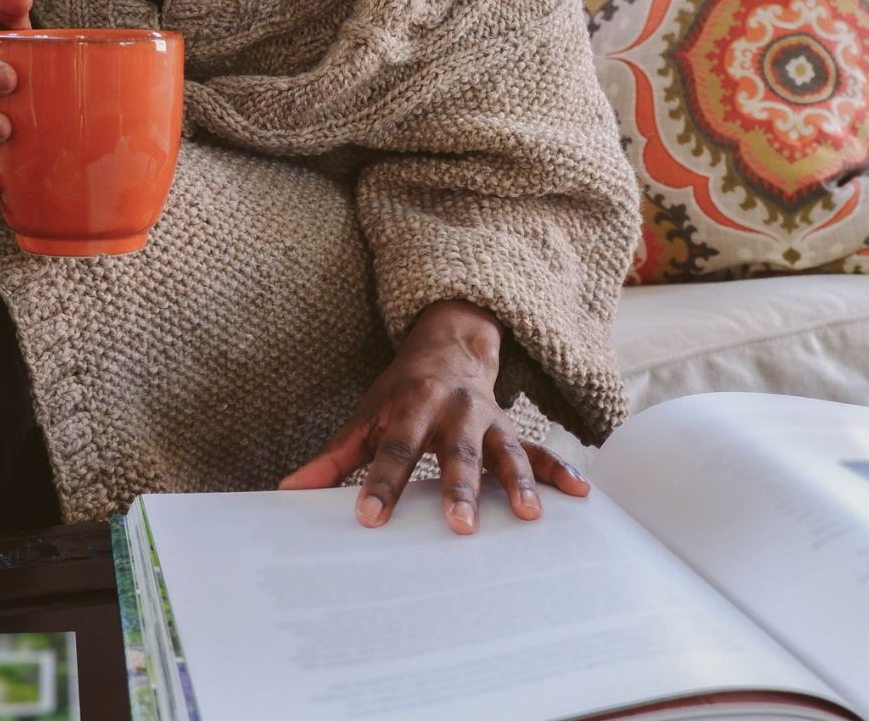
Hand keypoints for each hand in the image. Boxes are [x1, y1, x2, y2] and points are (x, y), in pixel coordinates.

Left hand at [280, 300, 589, 534]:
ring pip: (505, 451)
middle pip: (456, 453)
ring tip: (527, 515)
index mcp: (411, 407)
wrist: (448, 343)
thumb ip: (334, 456)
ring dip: (518, 482)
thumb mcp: (365, 416)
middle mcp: (453, 411)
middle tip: (460, 525)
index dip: (381, 485)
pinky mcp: (511, 428)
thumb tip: (289, 491)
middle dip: (459, 488)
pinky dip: (560, 470)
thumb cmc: (399, 392)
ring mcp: (488, 419)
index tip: (369, 518)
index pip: (394, 451)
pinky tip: (580, 493)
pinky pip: (539, 450)